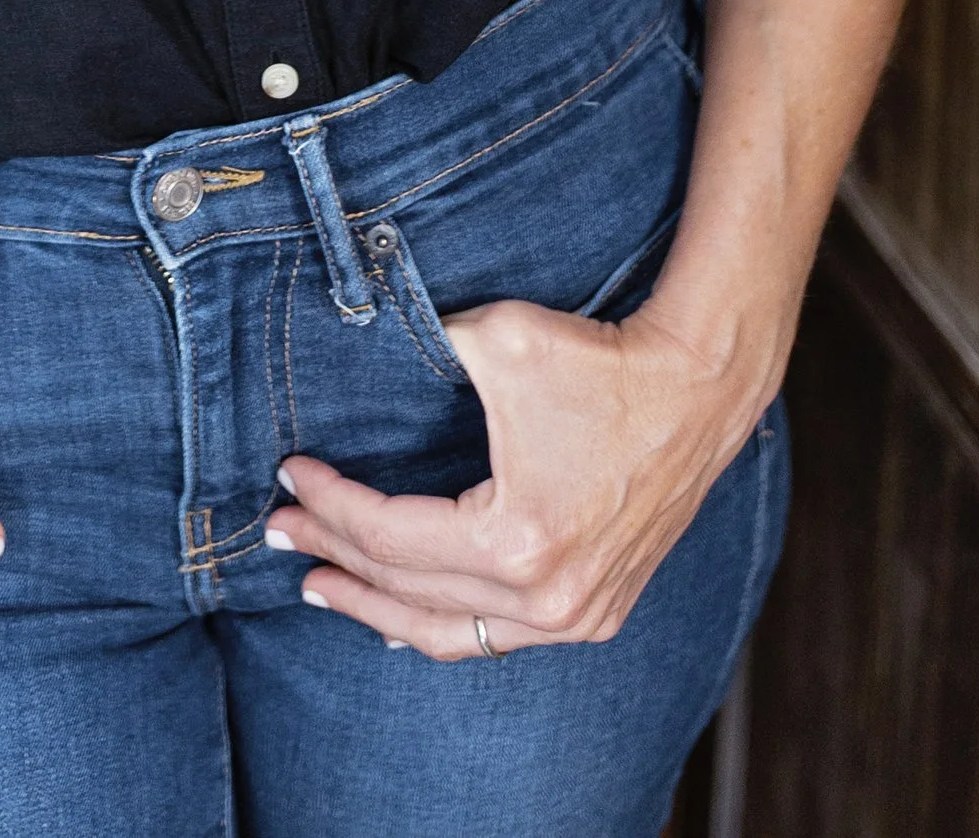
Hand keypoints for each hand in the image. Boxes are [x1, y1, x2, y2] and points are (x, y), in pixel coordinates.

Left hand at [265, 275, 784, 661]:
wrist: (698, 386)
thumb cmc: (599, 359)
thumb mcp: (497, 338)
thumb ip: (425, 345)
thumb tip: (361, 346)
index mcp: (515, 542)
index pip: (391, 537)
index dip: (330, 505)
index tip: (288, 476)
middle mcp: (546, 600)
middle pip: (407, 590)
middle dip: (335, 558)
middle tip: (280, 531)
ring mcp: (575, 616)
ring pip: (449, 636)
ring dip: (378, 609)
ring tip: (320, 585)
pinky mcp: (597, 612)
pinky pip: (499, 640)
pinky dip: (443, 627)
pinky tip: (400, 618)